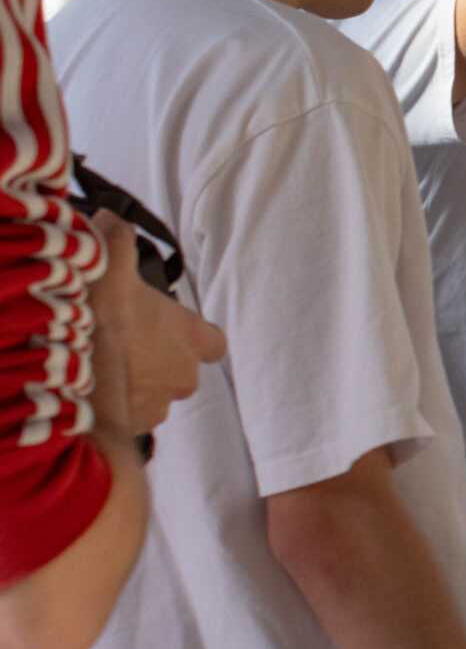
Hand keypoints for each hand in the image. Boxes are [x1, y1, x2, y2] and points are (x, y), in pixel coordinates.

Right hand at [87, 212, 224, 435]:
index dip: (195, 336)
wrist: (68, 372)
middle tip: (121, 342)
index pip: (214, 342)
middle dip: (156, 360)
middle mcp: (185, 378)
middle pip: (179, 369)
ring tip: (100, 365)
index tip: (172, 328)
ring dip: (133, 383)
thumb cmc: (99, 315)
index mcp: (192, 340)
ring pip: (153, 394)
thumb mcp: (110, 266)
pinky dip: (114, 406)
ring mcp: (160, 406)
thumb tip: (113, 219)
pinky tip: (91, 388)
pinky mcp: (133, 429)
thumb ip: (118, 240)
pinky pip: (129, 417)